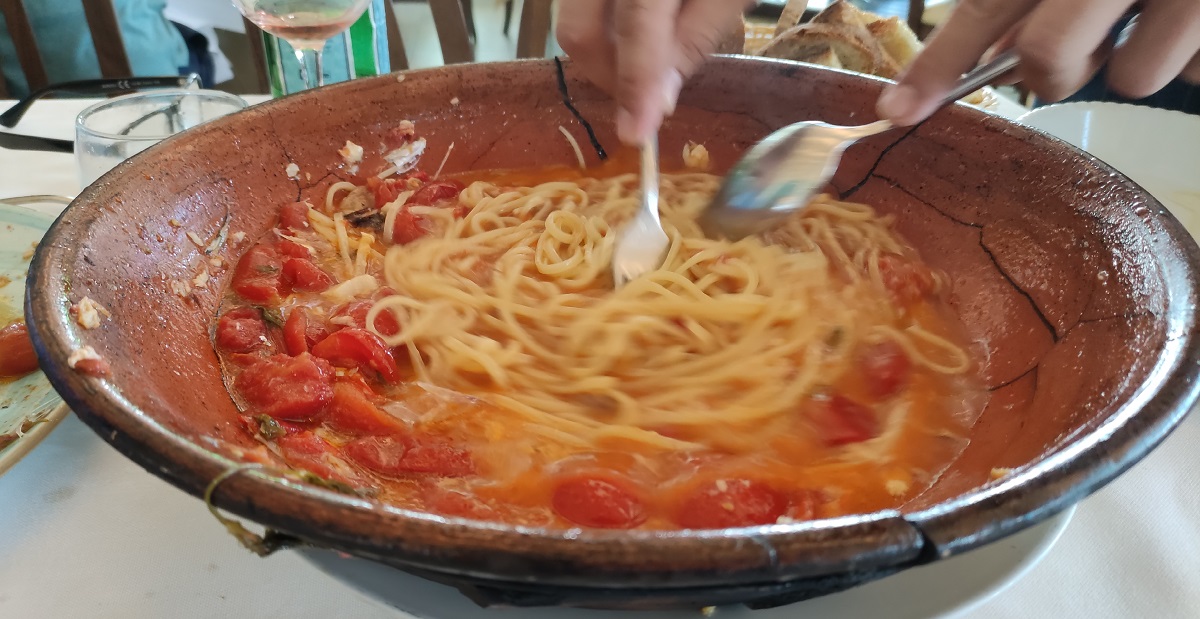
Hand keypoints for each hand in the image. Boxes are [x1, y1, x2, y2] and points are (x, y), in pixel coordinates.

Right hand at [556, 0, 752, 144]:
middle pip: (578, 31)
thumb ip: (694, 40)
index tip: (636, 135)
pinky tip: (641, 33)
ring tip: (653, 58)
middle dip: (612, 76)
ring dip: (608, 57)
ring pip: (572, 24)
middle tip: (649, 99)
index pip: (634, 26)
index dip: (635, 84)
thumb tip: (654, 104)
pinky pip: (579, 10)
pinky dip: (605, 33)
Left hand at [877, 0, 1199, 125]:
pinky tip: (1198, 10)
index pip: (986, 5)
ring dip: (1138, 56)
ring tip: (1161, 5)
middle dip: (1051, 71)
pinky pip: (1196, 74)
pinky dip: (1193, 50)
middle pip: (1049, 60)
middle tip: (1077, 47)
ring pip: (1131, 79)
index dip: (940, 63)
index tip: (899, 108)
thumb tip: (995, 51)